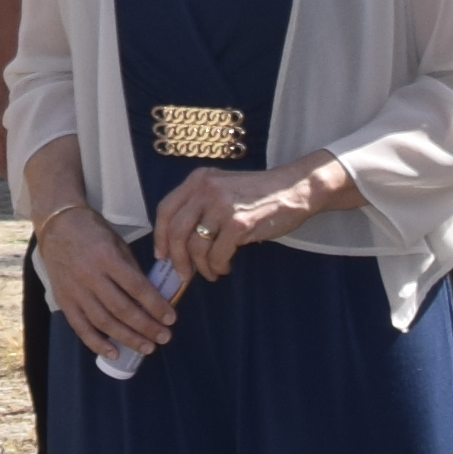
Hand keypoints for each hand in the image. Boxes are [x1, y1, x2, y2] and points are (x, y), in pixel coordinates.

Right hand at [38, 201, 177, 363]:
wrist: (56, 225)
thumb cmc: (92, 231)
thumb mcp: (117, 242)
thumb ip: (131, 269)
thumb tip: (151, 296)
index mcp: (106, 257)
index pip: (136, 287)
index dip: (155, 305)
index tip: (171, 319)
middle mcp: (90, 275)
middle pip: (121, 308)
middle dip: (146, 327)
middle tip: (164, 338)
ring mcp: (74, 290)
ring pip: (103, 321)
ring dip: (127, 338)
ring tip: (147, 348)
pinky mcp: (63, 300)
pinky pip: (80, 326)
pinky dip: (96, 342)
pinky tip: (113, 353)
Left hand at [141, 159, 336, 293]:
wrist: (293, 188)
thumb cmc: (258, 194)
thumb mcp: (222, 188)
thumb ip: (200, 206)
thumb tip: (178, 243)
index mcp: (198, 180)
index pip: (165, 209)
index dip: (159, 236)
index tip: (162, 255)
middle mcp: (206, 190)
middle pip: (175, 231)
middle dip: (176, 259)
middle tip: (184, 274)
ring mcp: (222, 206)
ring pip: (195, 247)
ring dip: (201, 267)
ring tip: (212, 271)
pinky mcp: (239, 223)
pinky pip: (216, 255)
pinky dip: (218, 267)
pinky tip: (225, 267)